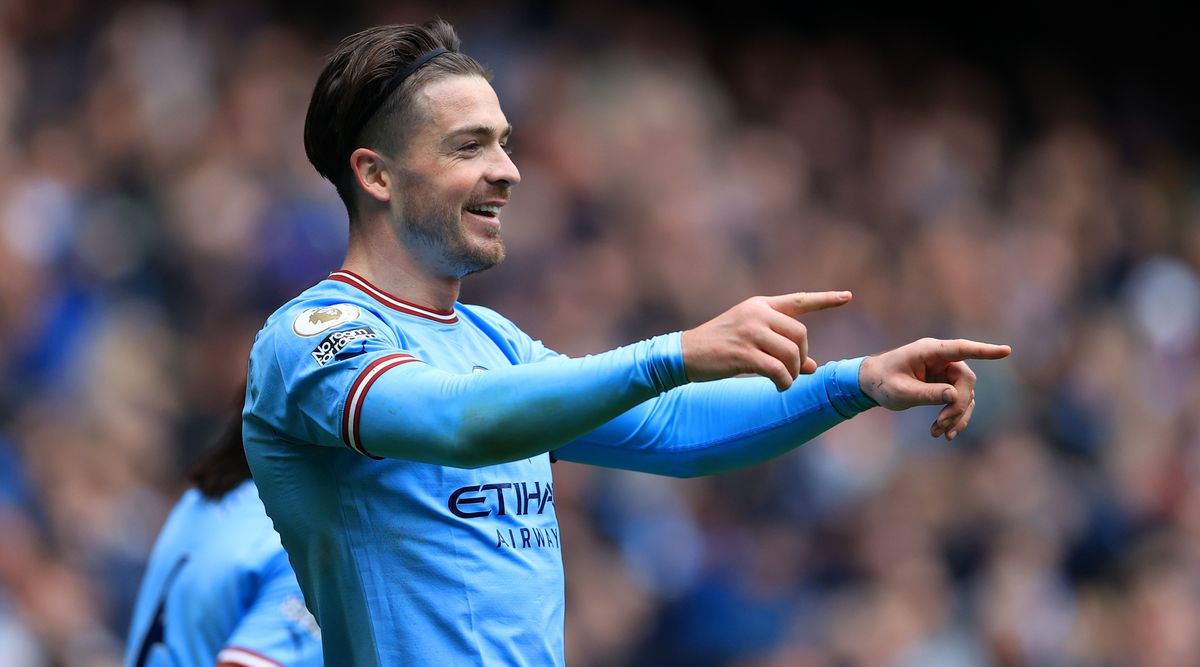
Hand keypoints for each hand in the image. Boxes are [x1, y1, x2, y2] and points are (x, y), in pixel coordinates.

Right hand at [681, 291, 852, 391]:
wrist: (685, 354)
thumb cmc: (719, 348)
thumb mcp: (750, 341)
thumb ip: (780, 348)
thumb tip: (813, 367)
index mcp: (760, 305)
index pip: (799, 300)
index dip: (825, 299)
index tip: (847, 296)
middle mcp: (757, 314)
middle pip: (800, 334)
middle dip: (803, 356)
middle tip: (794, 370)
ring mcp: (750, 332)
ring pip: (791, 353)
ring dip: (794, 372)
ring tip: (784, 380)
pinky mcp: (743, 353)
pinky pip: (777, 370)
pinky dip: (784, 382)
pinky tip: (779, 386)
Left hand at [858, 338, 1010, 440]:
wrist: (869, 384)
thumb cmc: (882, 382)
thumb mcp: (901, 391)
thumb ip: (928, 394)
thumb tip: (955, 396)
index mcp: (929, 351)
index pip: (962, 349)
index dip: (984, 351)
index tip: (1006, 351)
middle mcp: (940, 359)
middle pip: (965, 380)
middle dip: (957, 405)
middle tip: (941, 424)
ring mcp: (944, 371)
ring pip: (965, 394)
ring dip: (956, 415)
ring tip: (938, 433)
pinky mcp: (944, 384)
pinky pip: (958, 401)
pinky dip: (954, 417)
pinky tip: (944, 434)